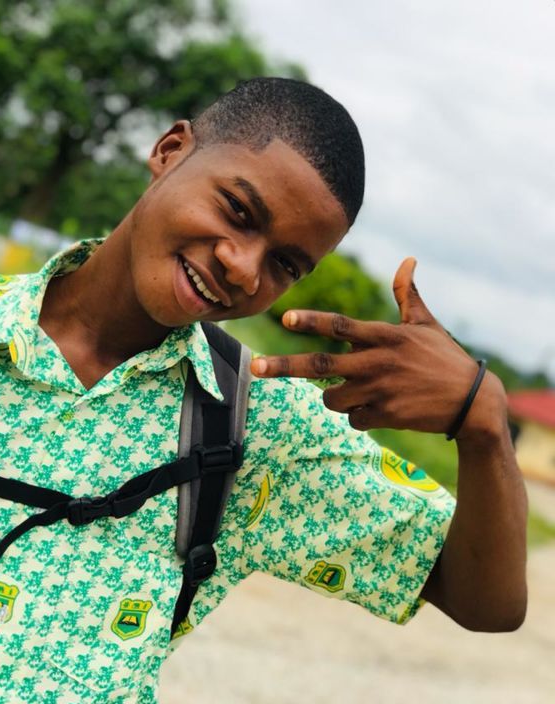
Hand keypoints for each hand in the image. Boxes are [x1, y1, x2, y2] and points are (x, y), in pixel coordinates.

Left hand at [250, 257, 506, 438]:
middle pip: (320, 365)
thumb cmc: (444, 359)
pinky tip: (382, 409)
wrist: (472, 403)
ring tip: (360, 392)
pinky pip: (353, 420)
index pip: (341, 326)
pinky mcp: (385, 417)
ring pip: (332, 398)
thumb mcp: (426, 325)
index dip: (312, 321)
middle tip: (256, 368)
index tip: (285, 318)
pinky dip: (359, 416)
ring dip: (336, 398)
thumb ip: (407, 295)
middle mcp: (377, 362)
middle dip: (284, 366)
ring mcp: (379, 391)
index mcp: (385, 336)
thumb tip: (408, 260)